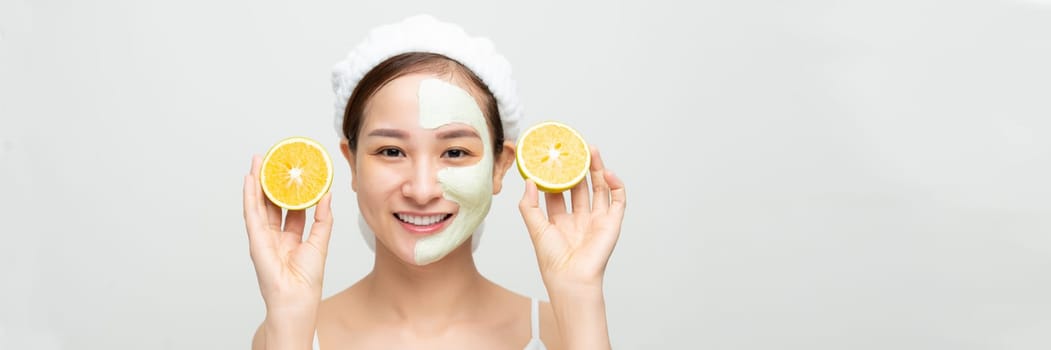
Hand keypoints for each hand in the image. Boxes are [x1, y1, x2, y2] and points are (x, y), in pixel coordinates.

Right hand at [243, 155, 332, 315]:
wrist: (296, 299)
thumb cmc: (307, 280)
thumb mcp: (320, 243)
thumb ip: (323, 219)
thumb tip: (326, 195)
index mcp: (290, 238)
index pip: (289, 208)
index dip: (290, 191)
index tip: (292, 173)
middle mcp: (274, 236)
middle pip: (270, 203)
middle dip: (270, 182)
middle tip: (271, 160)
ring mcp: (263, 238)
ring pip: (258, 204)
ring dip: (257, 183)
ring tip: (257, 162)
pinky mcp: (256, 240)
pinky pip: (252, 214)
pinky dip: (250, 197)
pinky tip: (250, 181)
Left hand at [519, 146, 626, 288]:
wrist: (571, 278)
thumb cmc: (553, 259)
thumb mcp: (536, 228)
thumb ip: (529, 205)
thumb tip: (529, 181)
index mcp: (560, 221)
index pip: (559, 192)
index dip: (556, 175)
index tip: (552, 159)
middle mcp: (579, 219)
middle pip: (580, 187)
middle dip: (578, 168)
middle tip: (574, 149)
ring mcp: (597, 220)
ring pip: (599, 189)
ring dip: (597, 169)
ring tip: (591, 151)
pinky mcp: (612, 223)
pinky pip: (618, 200)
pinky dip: (616, 185)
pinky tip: (608, 173)